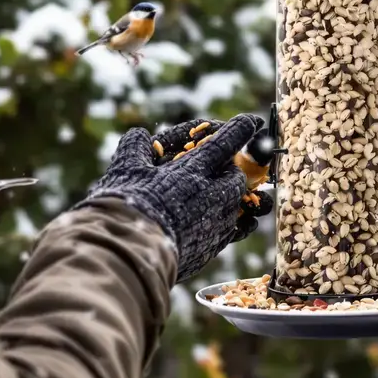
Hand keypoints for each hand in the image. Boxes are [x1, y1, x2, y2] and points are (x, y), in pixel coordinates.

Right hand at [83, 114, 265, 282]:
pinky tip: (218, 223)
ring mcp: (216, 223)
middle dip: (230, 171)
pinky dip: (230, 223)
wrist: (128, 255)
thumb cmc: (124, 207)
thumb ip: (136, 147)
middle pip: (236, 176)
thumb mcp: (124, 169)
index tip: (253, 122)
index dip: (241, 129)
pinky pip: (234, 231)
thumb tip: (141, 135)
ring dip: (232, 198)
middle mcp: (212, 195)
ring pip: (239, 205)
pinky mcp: (213, 248)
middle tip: (217, 171)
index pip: (225, 142)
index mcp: (193, 169)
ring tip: (215, 198)